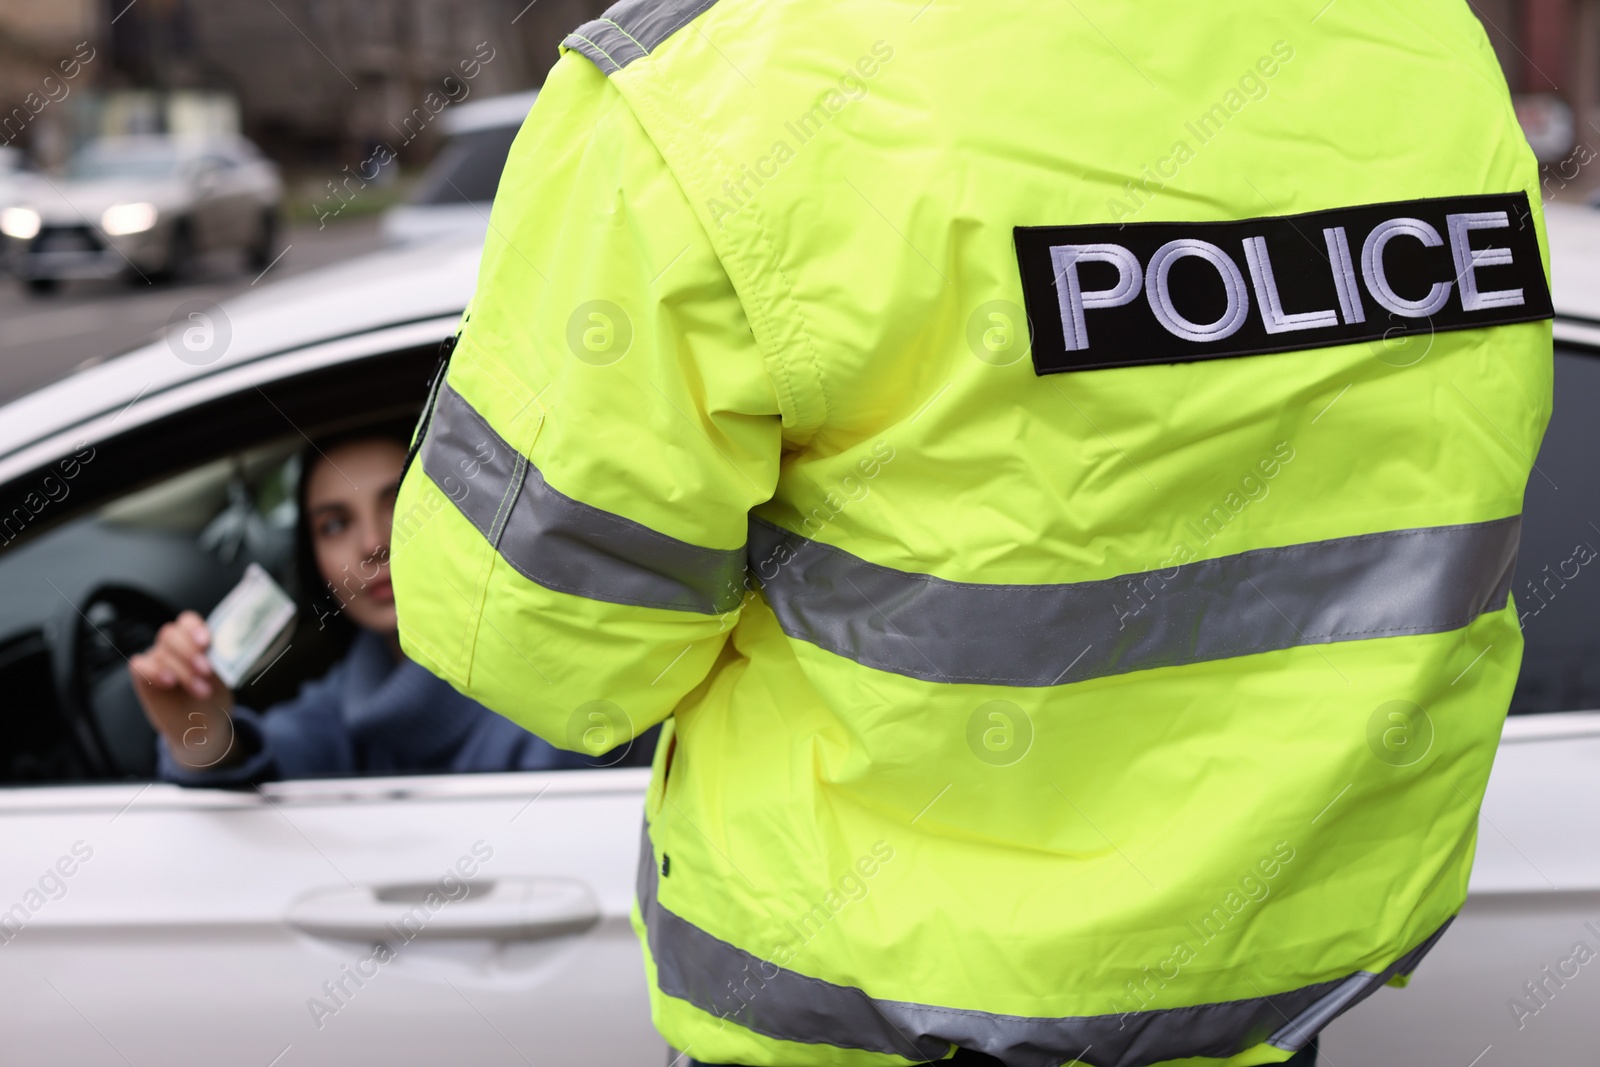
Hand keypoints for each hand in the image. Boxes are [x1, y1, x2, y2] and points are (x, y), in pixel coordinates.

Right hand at [128, 611, 239, 769]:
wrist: (202, 726)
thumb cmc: (215, 698)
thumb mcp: (223, 679)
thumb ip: (219, 660)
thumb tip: (225, 648)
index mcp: (194, 639)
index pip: (187, 621)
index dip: (194, 628)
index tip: (206, 643)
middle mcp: (173, 646)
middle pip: (170, 634)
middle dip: (189, 652)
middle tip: (206, 671)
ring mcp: (156, 659)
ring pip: (161, 653)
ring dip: (183, 672)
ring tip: (202, 691)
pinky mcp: (142, 676)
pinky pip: (139, 665)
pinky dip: (154, 671)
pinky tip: (169, 682)